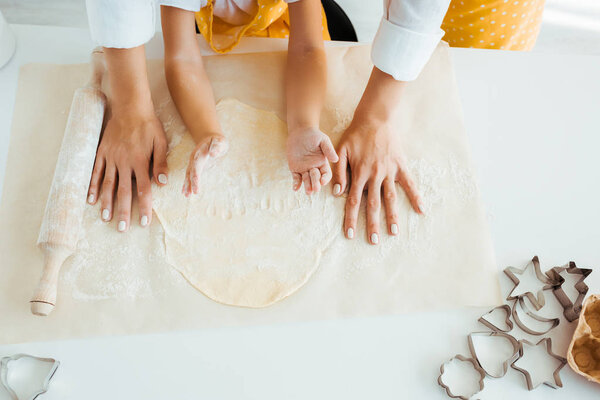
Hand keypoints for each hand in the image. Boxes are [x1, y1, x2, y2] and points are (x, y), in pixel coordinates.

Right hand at [87, 110, 167, 231]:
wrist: (130, 107)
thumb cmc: (149, 125)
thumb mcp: (160, 142)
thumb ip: (160, 163)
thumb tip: (163, 183)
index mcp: (140, 162)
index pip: (143, 190)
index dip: (144, 207)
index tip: (143, 222)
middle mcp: (124, 162)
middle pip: (123, 192)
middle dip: (123, 212)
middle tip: (121, 229)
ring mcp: (111, 158)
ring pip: (108, 185)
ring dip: (106, 203)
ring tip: (105, 218)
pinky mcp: (101, 153)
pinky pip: (95, 172)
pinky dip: (93, 186)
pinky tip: (91, 200)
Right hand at [182, 134, 227, 196]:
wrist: (210, 139)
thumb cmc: (217, 141)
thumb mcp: (219, 142)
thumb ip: (216, 147)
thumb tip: (213, 153)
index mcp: (199, 153)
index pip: (196, 166)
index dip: (195, 176)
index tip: (196, 184)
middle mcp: (194, 159)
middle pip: (191, 172)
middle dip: (191, 183)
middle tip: (190, 194)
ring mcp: (193, 163)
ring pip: (188, 175)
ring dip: (187, 185)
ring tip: (186, 195)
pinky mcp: (194, 167)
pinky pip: (189, 176)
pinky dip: (187, 184)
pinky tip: (186, 192)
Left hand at [286, 127, 338, 193]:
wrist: (300, 132)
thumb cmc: (313, 135)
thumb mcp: (323, 140)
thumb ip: (328, 150)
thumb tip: (336, 159)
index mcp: (323, 163)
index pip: (326, 174)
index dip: (325, 178)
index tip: (323, 181)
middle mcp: (314, 168)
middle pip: (316, 179)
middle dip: (316, 184)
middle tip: (315, 189)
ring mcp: (304, 169)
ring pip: (306, 180)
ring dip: (307, 186)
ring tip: (308, 191)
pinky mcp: (295, 169)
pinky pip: (296, 178)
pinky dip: (296, 183)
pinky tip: (295, 188)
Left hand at [332, 117, 421, 244]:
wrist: (376, 118)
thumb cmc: (356, 135)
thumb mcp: (341, 151)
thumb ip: (339, 172)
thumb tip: (337, 193)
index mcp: (359, 173)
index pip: (352, 201)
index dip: (351, 219)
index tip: (350, 234)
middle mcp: (375, 175)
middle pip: (372, 205)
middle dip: (372, 224)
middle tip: (373, 241)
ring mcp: (389, 172)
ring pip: (391, 198)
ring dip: (392, 216)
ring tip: (394, 233)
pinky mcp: (401, 166)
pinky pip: (410, 184)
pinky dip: (416, 197)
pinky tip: (422, 210)